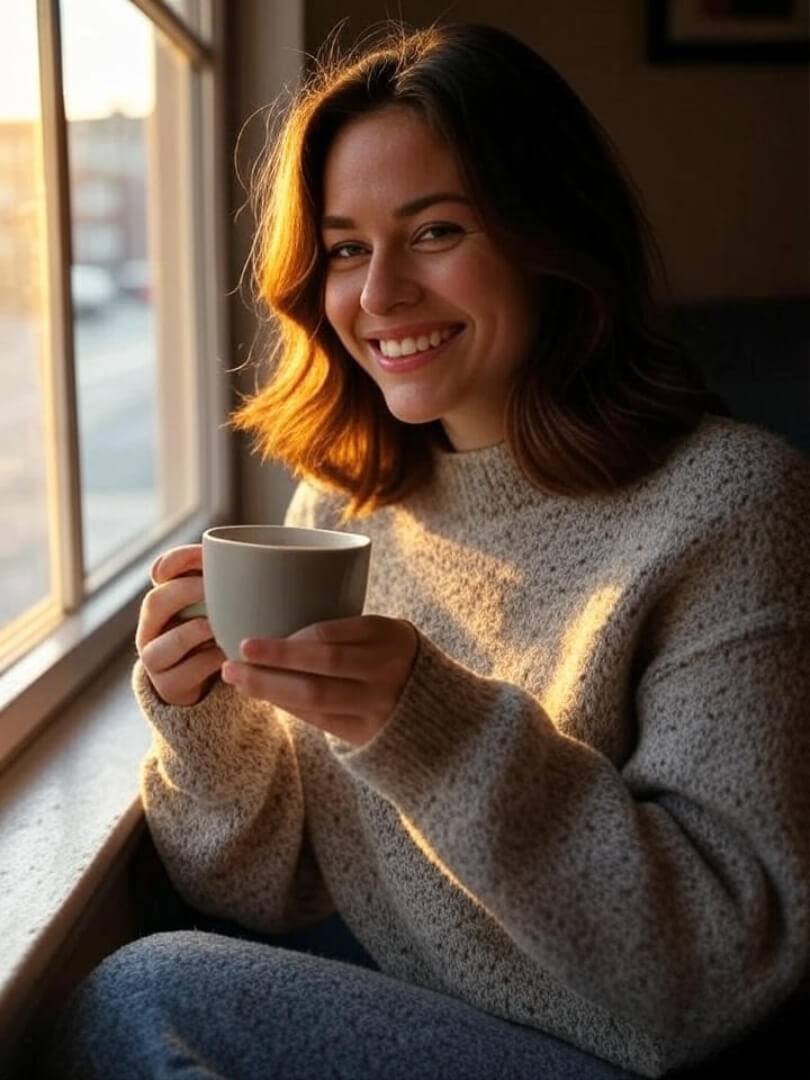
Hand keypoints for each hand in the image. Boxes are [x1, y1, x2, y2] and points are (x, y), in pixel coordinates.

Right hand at [136, 544, 225, 705]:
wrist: (207, 682)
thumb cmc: (219, 633)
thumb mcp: (221, 606)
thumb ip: (229, 583)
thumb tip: (260, 555)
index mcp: (164, 599)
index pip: (160, 571)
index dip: (177, 560)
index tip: (204, 553)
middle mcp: (151, 626)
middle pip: (155, 602)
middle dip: (185, 591)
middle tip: (213, 588)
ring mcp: (155, 658)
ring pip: (164, 642)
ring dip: (193, 631)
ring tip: (216, 625)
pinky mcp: (168, 685)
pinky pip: (185, 671)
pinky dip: (208, 661)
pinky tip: (226, 653)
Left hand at [220, 615, 418, 746]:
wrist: (438, 710)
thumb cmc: (392, 658)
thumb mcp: (383, 633)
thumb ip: (344, 629)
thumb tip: (274, 625)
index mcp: (388, 634)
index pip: (330, 635)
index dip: (288, 641)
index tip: (248, 641)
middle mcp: (385, 670)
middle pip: (320, 667)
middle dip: (271, 664)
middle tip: (234, 659)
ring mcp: (377, 705)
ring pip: (314, 698)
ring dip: (269, 688)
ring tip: (237, 679)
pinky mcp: (366, 733)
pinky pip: (319, 719)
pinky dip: (288, 706)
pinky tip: (265, 696)